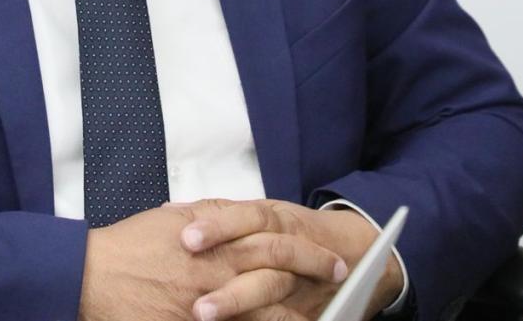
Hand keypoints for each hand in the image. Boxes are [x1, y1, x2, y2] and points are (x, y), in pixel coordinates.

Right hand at [77, 204, 345, 320]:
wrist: (91, 275)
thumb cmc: (129, 246)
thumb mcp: (174, 219)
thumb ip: (210, 217)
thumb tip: (235, 216)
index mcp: (215, 242)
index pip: (275, 244)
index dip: (307, 252)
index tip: (328, 258)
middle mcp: (218, 272)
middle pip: (279, 275)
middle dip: (312, 277)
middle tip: (336, 281)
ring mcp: (209, 306)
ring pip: (267, 313)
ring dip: (295, 316)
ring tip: (319, 317)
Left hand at [173, 199, 402, 320]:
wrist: (352, 251)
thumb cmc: (293, 230)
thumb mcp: (258, 212)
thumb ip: (215, 213)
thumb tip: (170, 213)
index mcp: (274, 220)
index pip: (245, 217)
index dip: (217, 226)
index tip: (186, 238)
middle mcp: (289, 248)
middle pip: (260, 259)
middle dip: (228, 279)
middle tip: (194, 298)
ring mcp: (300, 281)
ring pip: (272, 290)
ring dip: (240, 303)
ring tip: (204, 314)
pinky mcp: (306, 308)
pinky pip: (286, 318)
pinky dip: (268, 320)